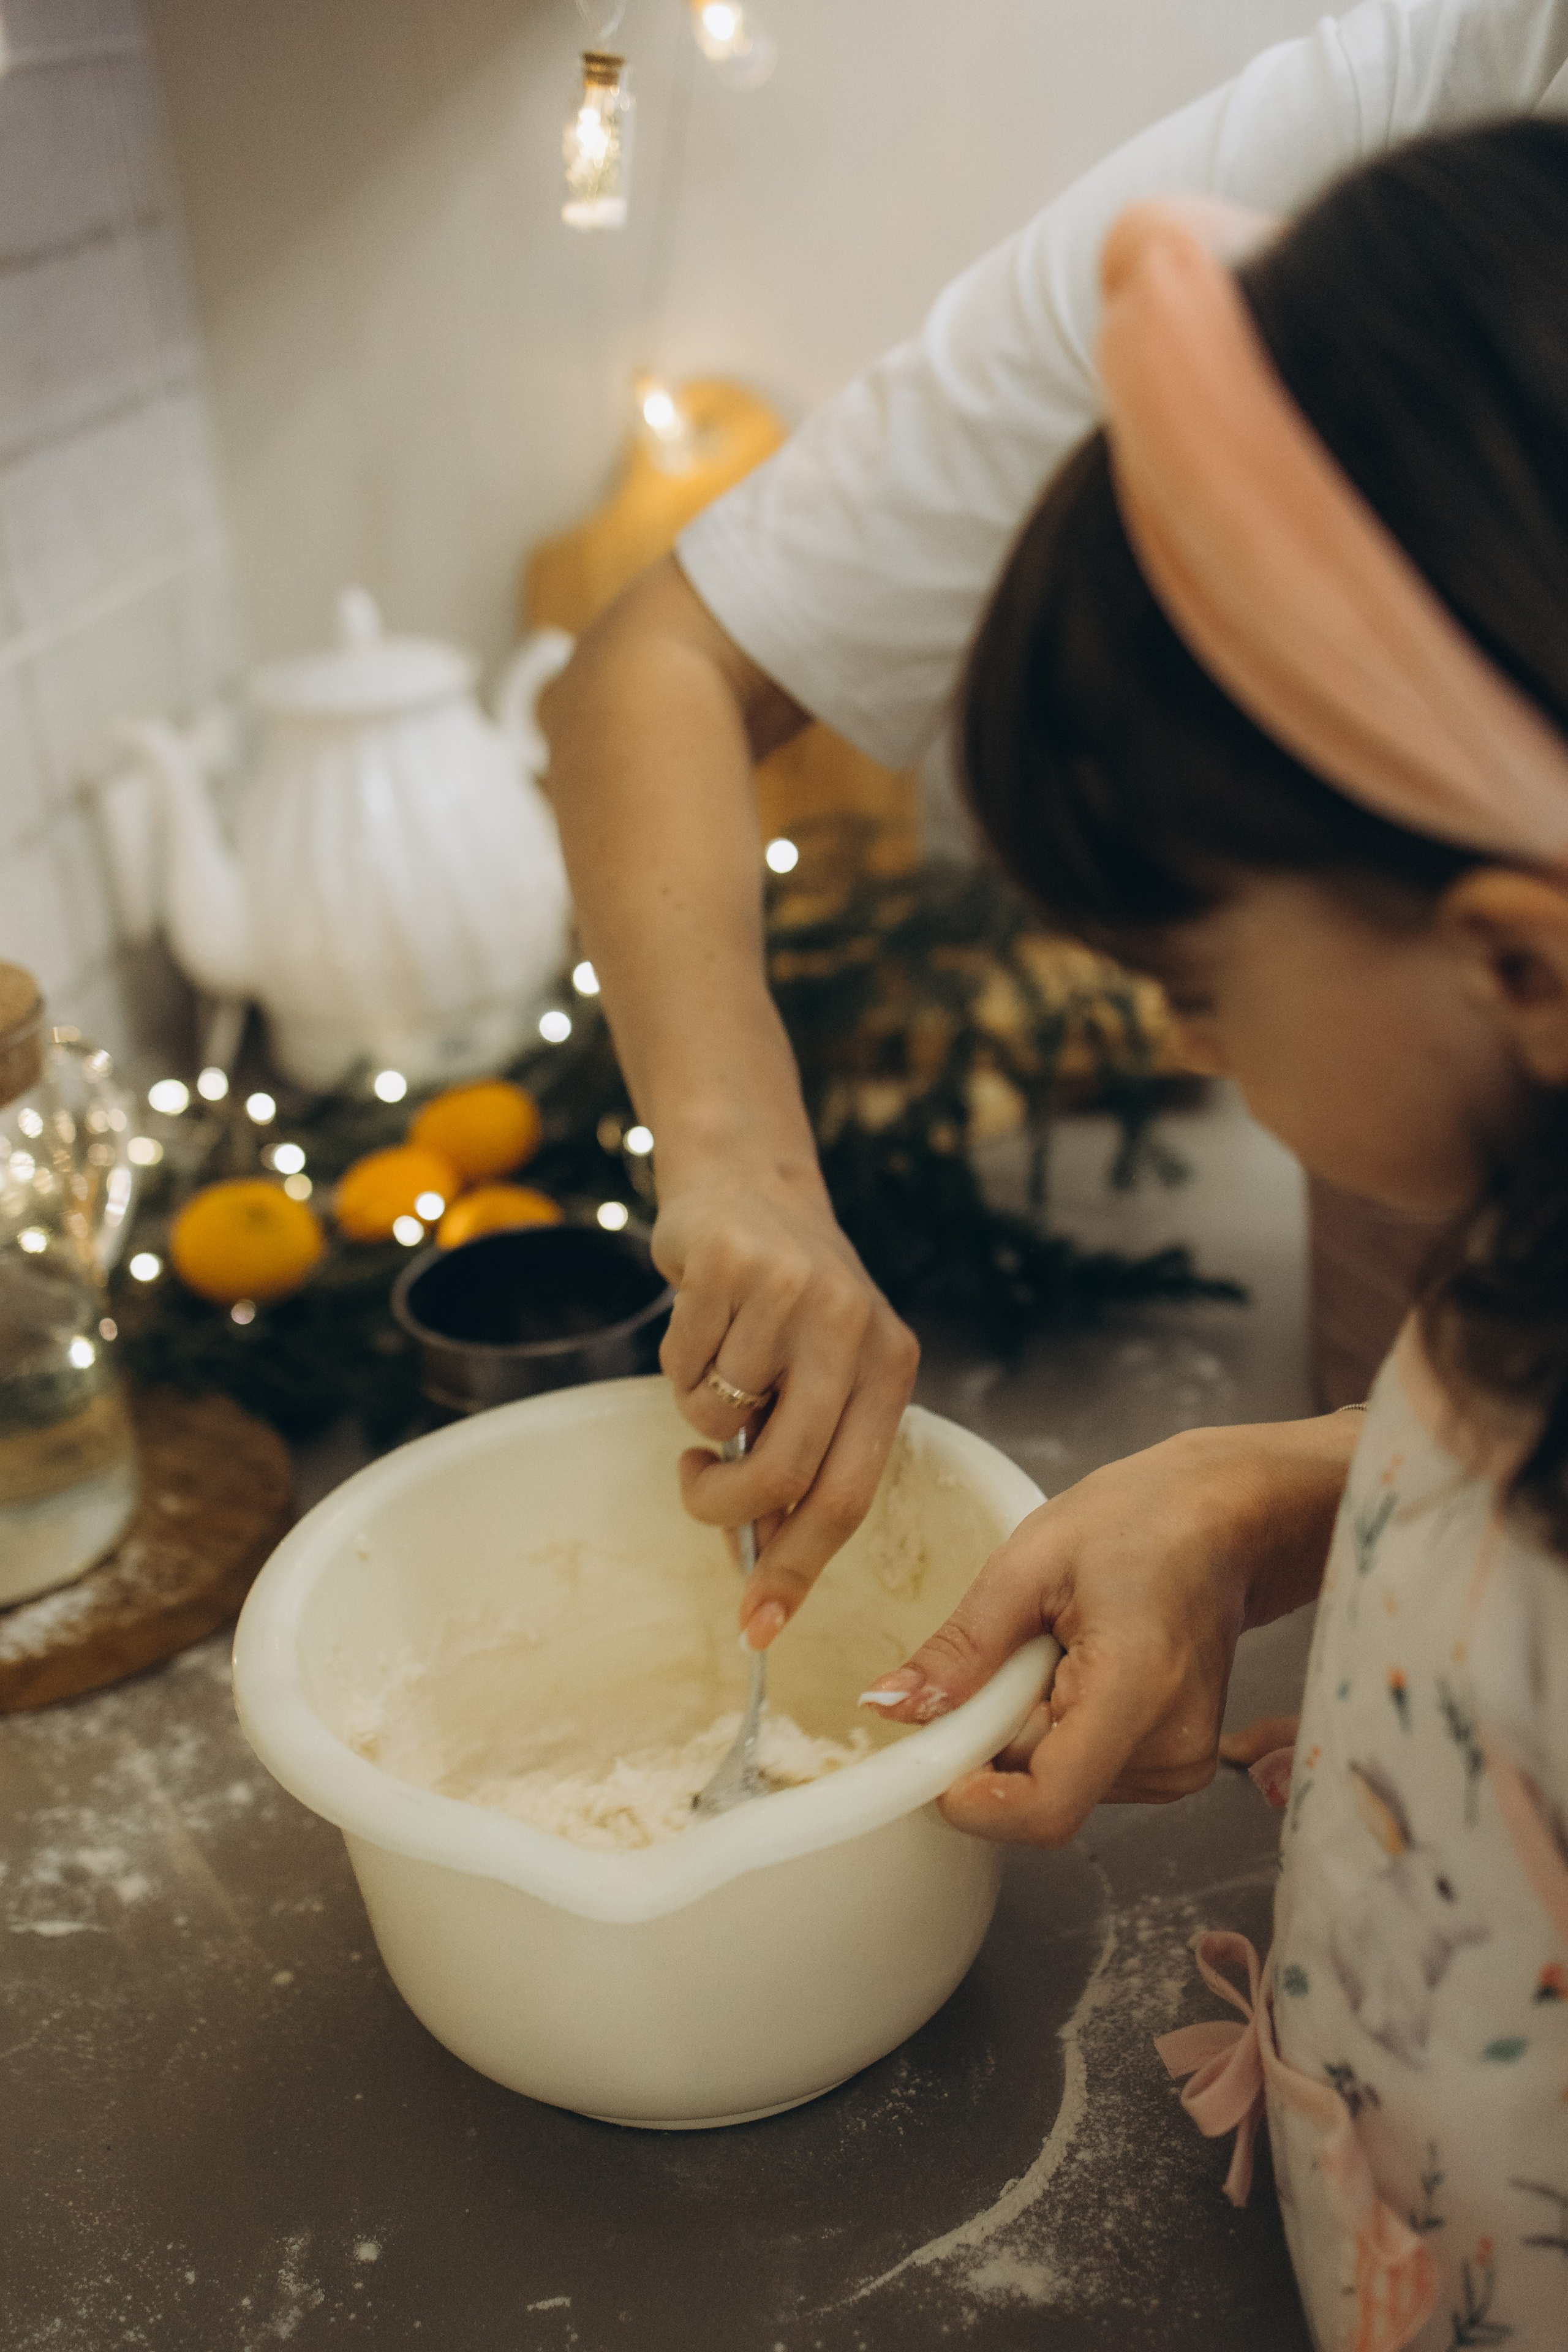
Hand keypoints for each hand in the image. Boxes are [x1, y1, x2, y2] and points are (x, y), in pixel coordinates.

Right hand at [653, 1171, 919, 1647]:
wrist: (749, 1183)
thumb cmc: (786, 1304)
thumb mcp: (817, 1375)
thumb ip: (800, 1459)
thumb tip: (757, 1562)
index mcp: (891, 1368)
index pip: (849, 1495)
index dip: (800, 1570)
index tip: (757, 1627)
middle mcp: (854, 1329)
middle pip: (785, 1471)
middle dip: (725, 1508)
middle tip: (697, 1489)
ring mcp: (794, 1294)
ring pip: (716, 1417)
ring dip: (697, 1410)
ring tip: (719, 1356)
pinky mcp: (731, 1266)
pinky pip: (680, 1364)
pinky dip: (676, 1360)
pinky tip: (702, 1316)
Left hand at [859, 1413, 1357, 1845]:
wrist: (1223, 1520)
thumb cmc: (1137, 1521)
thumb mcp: (1027, 1564)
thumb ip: (960, 1648)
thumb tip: (888, 1708)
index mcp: (1137, 1693)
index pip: (1046, 1808)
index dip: (974, 1801)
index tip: (932, 1752)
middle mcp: (1171, 1749)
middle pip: (1041, 1789)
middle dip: (997, 1734)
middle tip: (1012, 1652)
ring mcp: (1180, 1765)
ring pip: (1056, 1781)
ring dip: (1029, 1726)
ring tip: (1060, 1649)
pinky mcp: (1178, 1767)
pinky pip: (1082, 1771)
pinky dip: (1059, 1728)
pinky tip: (1082, 1668)